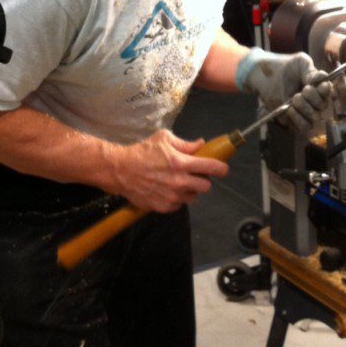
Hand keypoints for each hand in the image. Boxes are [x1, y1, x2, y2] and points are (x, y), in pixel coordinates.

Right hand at [112, 129, 228, 212]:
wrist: (120, 170)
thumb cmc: (143, 151)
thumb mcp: (164, 139)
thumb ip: (185, 144)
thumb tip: (201, 145)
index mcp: (181, 163)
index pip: (210, 167)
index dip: (221, 168)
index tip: (224, 169)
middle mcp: (179, 182)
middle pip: (206, 187)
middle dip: (203, 180)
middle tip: (195, 175)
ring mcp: (171, 197)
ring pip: (193, 197)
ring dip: (190, 190)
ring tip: (179, 182)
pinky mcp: (164, 207)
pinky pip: (179, 204)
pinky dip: (177, 198)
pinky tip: (167, 189)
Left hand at [236, 49, 331, 131]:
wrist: (266, 74)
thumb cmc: (285, 67)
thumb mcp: (300, 62)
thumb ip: (312, 71)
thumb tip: (323, 79)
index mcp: (319, 87)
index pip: (329, 93)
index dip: (326, 91)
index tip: (320, 86)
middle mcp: (315, 101)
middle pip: (323, 106)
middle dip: (313, 98)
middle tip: (303, 90)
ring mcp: (304, 112)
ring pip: (314, 119)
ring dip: (306, 109)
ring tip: (295, 98)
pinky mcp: (294, 121)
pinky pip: (303, 127)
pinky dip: (298, 119)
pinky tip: (290, 109)